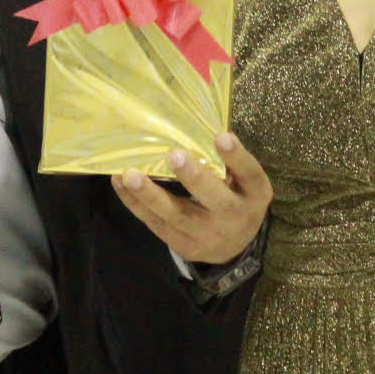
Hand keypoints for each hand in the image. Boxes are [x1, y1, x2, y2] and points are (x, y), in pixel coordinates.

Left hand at [111, 132, 271, 265]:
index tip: (221, 136)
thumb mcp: (244, 181)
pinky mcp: (182, 244)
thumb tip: (195, 125)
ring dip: (150, 194)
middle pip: (214, 199)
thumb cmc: (236, 198)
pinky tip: (120, 183)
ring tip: (129, 174)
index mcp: (254, 195)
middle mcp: (233, 216)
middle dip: (193, 178)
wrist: (233, 248)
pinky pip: (155, 222)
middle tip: (174, 155)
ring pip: (176, 215)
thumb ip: (228, 160)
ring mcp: (206, 234)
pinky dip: (135, 203)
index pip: (250, 174)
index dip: (236, 156)